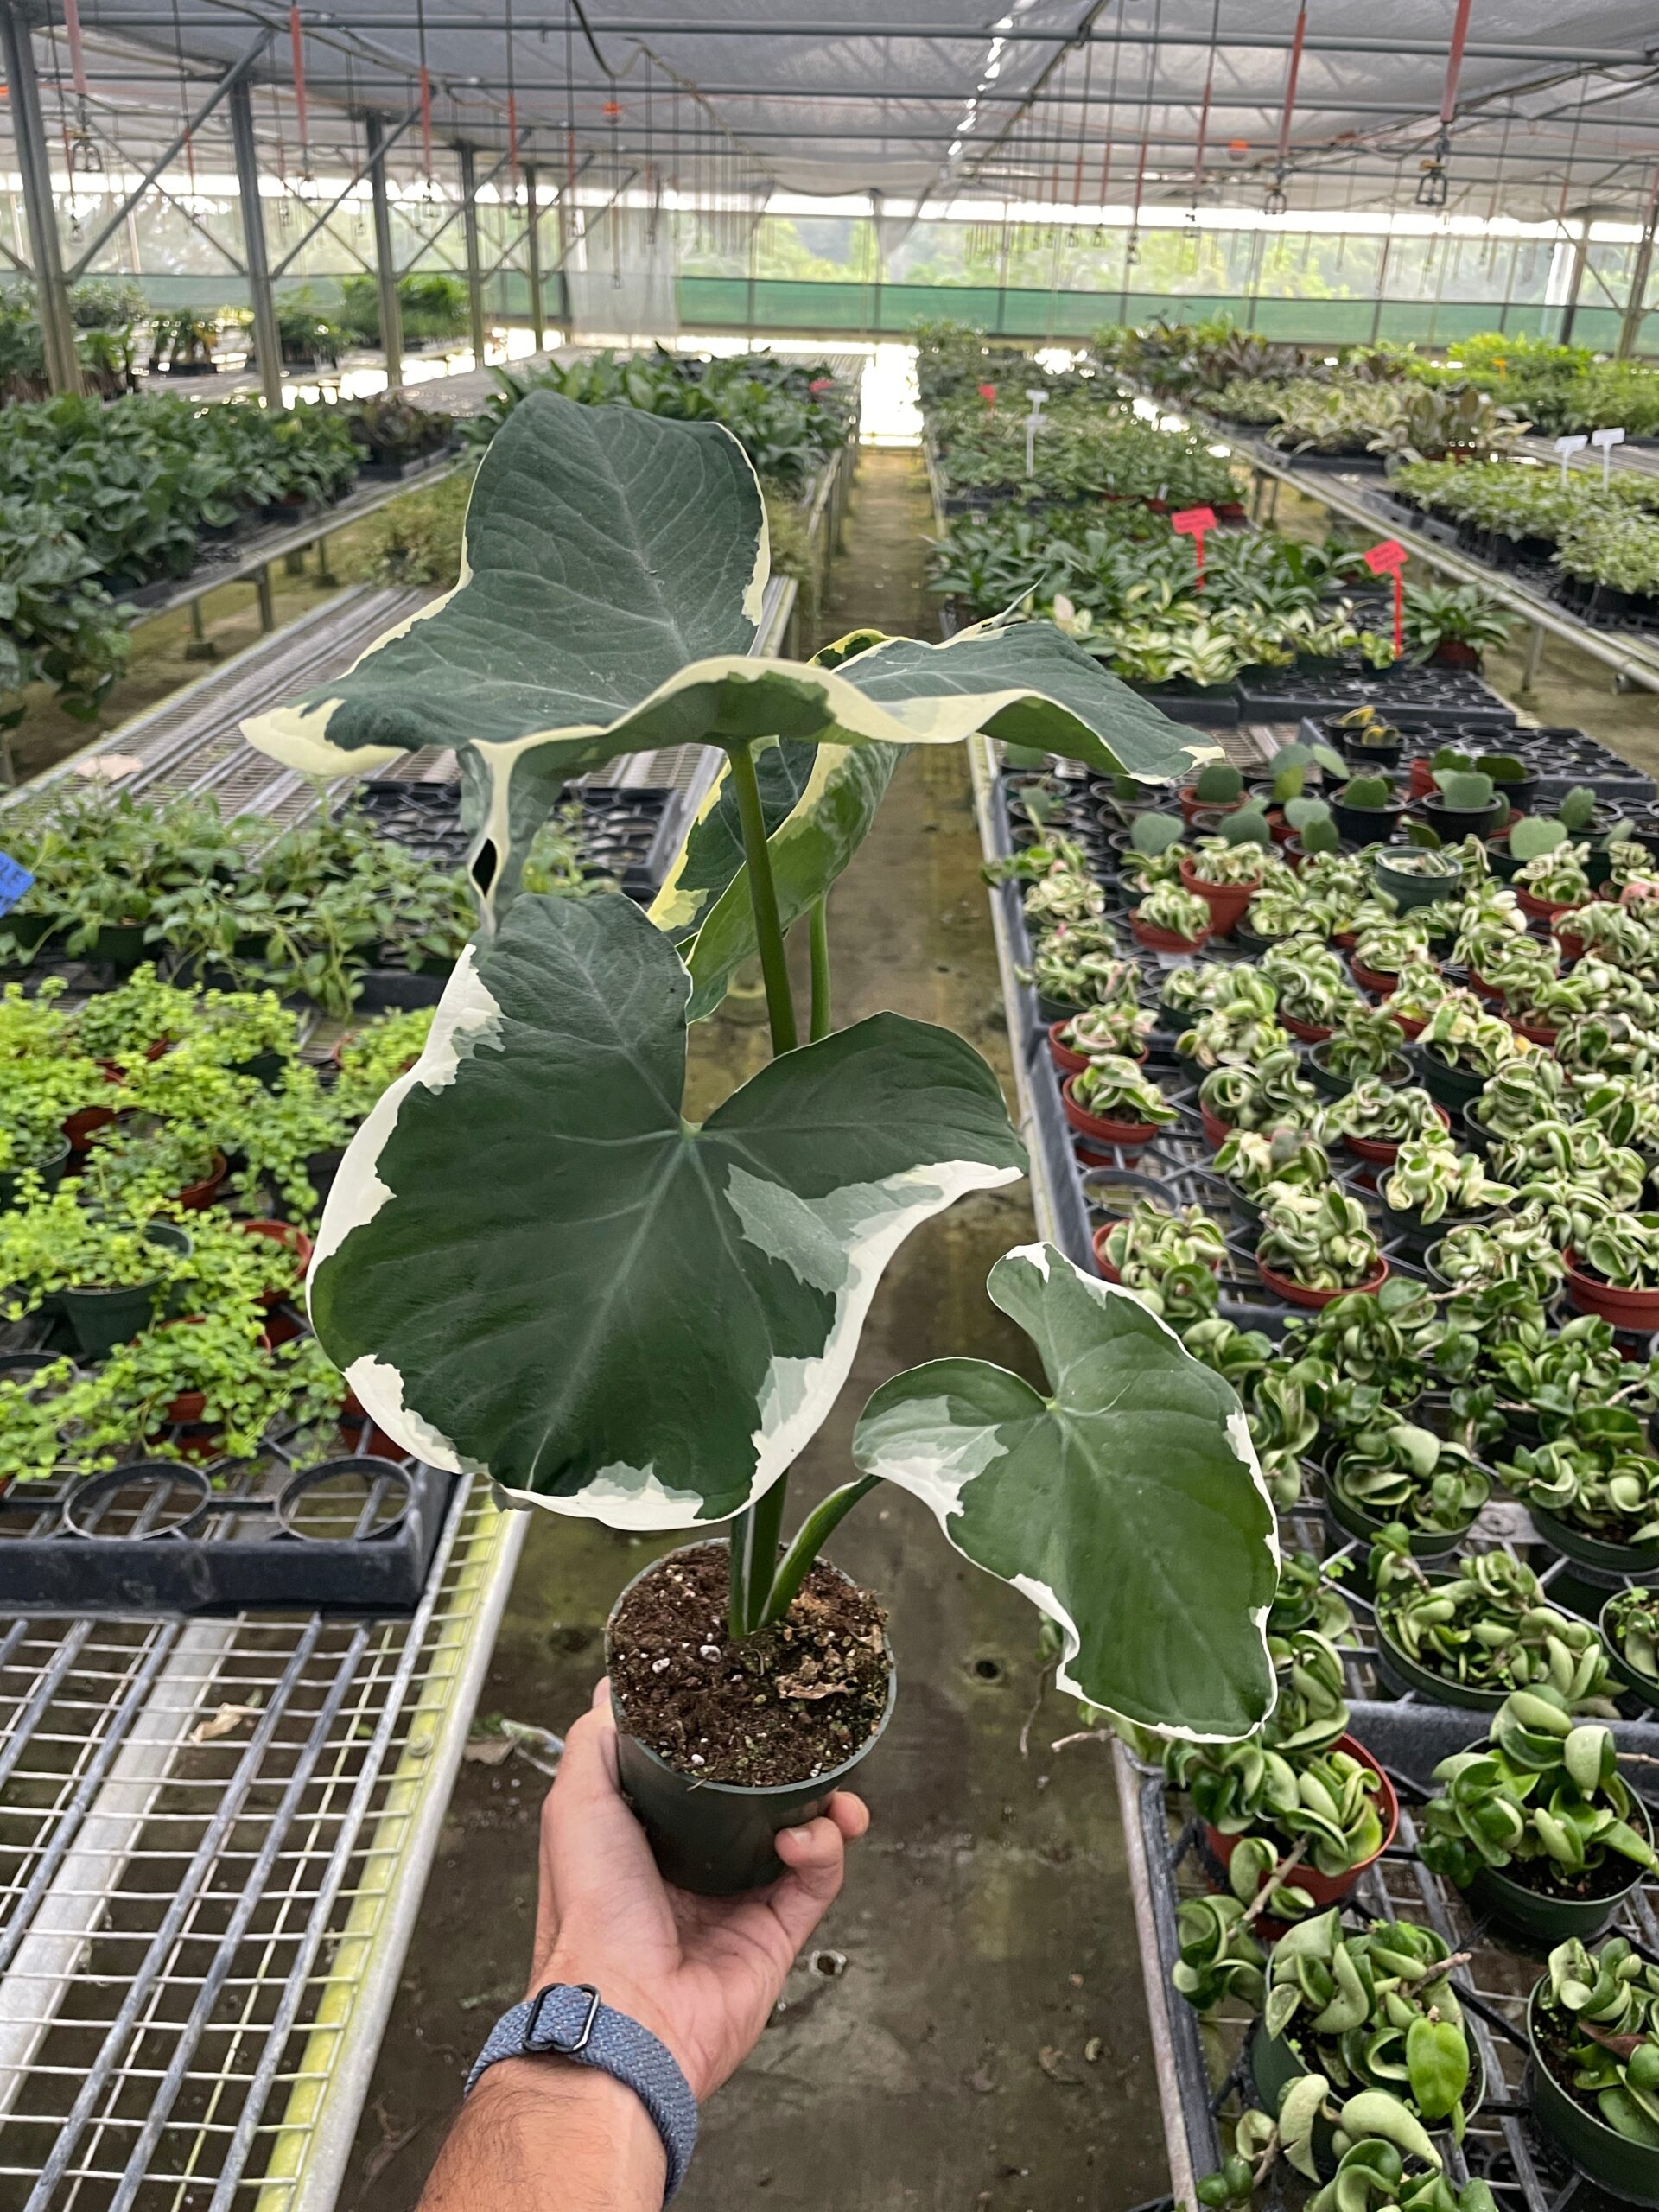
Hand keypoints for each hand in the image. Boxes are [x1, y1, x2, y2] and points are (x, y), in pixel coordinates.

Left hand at [528, 1679, 868, 2102]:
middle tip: (810, 1739)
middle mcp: (697, 1865)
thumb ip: (598, 1741)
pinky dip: (823, 1849)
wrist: (627, 2009)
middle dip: (792, 1767)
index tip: (750, 1702)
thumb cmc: (589, 1911)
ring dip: (825, 1804)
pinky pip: (818, 1878)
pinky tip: (805, 1836)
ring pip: (802, 1833)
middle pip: (759, 1799)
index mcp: (648, 1835)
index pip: (699, 1771)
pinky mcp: (777, 1931)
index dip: (728, 1736)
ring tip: (833, 1789)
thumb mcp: (576, 1803)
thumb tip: (616, 1688)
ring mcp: (740, 1898)